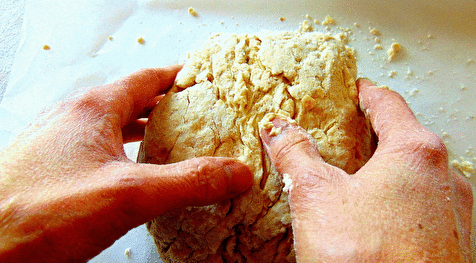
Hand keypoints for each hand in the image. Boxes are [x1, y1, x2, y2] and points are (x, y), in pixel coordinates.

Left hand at [0, 65, 252, 261]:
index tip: (204, 80)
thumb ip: (187, 182)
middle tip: (197, 113)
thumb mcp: (128, 195)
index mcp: (92, 110)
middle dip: (166, 105)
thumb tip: (236, 173)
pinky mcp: (50, 169)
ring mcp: (58, 144)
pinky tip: (131, 171)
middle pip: (130, 100)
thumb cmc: (39, 214)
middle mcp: (73, 119)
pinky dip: (122, 151)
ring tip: (172, 139)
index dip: (179, 77)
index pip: (146, 79)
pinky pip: (96, 149)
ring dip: (143, 129)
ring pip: (111, 125)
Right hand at [260, 79, 472, 261]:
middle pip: (406, 139)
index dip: (366, 94)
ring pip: (416, 176)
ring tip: (357, 179)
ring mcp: (450, 214)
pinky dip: (397, 201)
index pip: (388, 104)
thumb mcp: (316, 195)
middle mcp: (442, 179)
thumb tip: (278, 128)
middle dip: (374, 135)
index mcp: (415, 152)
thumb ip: (296, 154)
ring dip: (387, 170)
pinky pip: (420, 208)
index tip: (355, 90)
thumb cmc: (370, 257)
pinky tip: (373, 220)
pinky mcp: (446, 245)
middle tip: (349, 134)